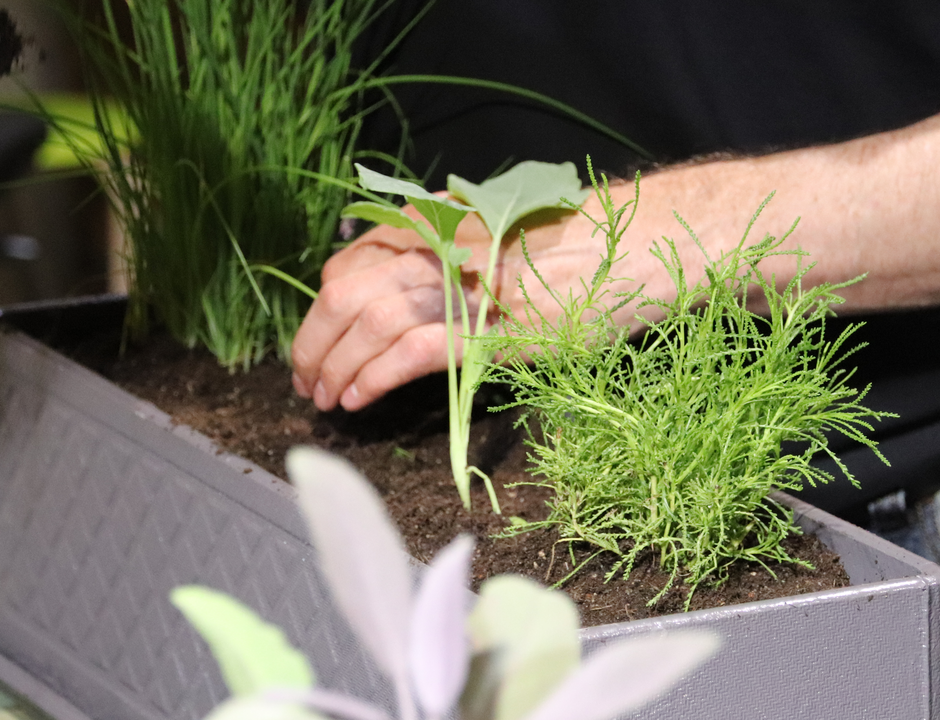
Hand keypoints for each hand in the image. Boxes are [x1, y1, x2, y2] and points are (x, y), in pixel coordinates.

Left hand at [290, 200, 619, 411]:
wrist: (633, 247)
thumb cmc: (571, 249)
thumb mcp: (494, 239)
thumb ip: (443, 257)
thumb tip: (389, 298)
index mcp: (435, 223)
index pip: (351, 263)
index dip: (320, 310)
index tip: (315, 343)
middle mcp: (440, 245)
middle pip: (347, 294)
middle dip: (314, 343)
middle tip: (306, 380)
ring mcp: (465, 285)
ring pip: (370, 324)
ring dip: (337, 366)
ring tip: (327, 398)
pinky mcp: (491, 329)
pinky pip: (412, 352)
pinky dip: (375, 376)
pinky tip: (358, 398)